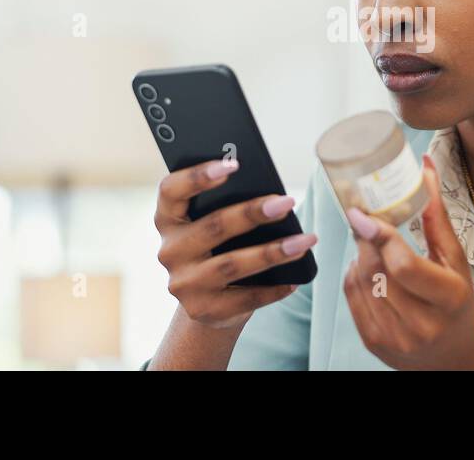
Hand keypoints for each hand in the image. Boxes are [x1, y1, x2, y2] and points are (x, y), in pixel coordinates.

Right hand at [154, 158, 316, 328]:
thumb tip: (271, 194)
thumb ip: (227, 205)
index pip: (171, 191)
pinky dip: (275, 287)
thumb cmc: (220, 248)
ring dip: (274, 251)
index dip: (198, 176)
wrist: (211, 302)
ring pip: (232, 264)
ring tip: (305, 241)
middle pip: (213, 226)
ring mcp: (184, 284)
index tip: (234, 164)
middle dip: (253, 213)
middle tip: (287, 202)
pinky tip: (296, 277)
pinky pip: (246, 297)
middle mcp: (170, 251)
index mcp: (168, 219)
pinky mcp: (204, 310)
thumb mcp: (214, 224)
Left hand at [342, 154, 473, 369]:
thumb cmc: (457, 303)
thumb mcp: (455, 261)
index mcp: (448, 298)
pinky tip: (368, 268)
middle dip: (366, 239)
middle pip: (376, 270)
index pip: (404, 265)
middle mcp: (421, 323)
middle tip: (363, 218)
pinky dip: (354, 274)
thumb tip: (425, 168)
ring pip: (360, 280)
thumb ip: (436, 216)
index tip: (363, 213)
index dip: (380, 236)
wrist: (451, 359)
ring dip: (359, 254)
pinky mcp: (373, 342)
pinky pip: (351, 297)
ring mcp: (394, 337)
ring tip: (371, 243)